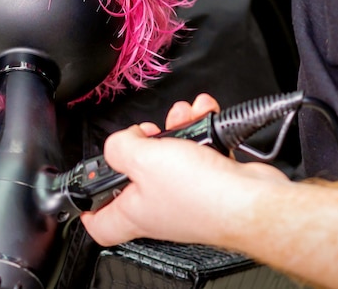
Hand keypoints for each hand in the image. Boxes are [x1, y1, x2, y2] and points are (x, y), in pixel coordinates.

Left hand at [81, 94, 287, 246]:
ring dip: (175, 127)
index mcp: (135, 212)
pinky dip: (200, 129)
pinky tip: (203, 114)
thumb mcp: (143, 159)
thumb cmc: (200, 192)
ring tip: (182, 115)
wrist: (250, 199)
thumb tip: (119, 141)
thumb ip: (120, 146)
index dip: (88, 205)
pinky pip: (199, 148)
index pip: (99, 223)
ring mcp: (186, 194)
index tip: (87, 185)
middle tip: (147, 133)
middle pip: (137, 175)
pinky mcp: (211, 180)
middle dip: (143, 143)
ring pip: (170, 155)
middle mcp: (159, 206)